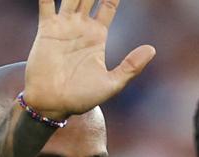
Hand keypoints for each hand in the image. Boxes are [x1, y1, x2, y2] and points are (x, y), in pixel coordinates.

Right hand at [24, 0, 155, 119]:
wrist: (53, 104)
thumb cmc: (82, 98)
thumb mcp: (112, 84)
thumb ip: (131, 66)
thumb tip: (152, 49)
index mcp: (98, 36)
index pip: (108, 5)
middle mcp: (81, 27)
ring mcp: (63, 26)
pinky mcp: (46, 29)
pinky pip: (46, 3)